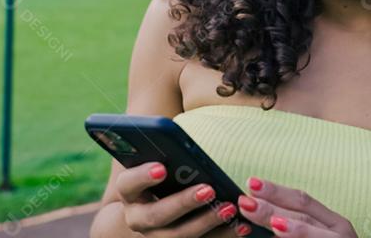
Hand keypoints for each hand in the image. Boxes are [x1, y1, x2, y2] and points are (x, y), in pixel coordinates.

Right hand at [113, 161, 240, 236]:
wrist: (156, 205)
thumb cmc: (163, 173)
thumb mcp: (159, 161)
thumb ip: (167, 154)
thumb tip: (185, 143)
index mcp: (130, 192)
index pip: (128, 183)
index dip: (143, 176)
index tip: (162, 168)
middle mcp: (138, 219)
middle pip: (157, 215)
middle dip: (184, 203)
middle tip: (208, 189)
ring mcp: (157, 236)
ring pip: (179, 236)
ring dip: (207, 223)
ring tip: (229, 208)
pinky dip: (223, 235)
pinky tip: (241, 226)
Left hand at [236, 176, 358, 236]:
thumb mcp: (318, 235)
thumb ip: (294, 226)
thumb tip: (260, 216)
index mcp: (333, 223)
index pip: (303, 201)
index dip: (277, 191)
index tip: (251, 183)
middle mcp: (340, 233)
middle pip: (304, 215)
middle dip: (274, 208)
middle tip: (247, 203)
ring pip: (315, 235)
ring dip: (294, 229)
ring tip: (274, 224)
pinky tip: (282, 237)